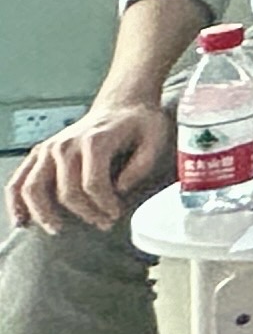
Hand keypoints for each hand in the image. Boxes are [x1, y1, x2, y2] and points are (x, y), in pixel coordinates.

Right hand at [7, 100, 169, 229]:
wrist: (121, 104)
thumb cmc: (140, 123)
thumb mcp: (156, 138)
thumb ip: (142, 165)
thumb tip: (119, 189)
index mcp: (95, 140)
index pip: (93, 185)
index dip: (105, 205)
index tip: (116, 214)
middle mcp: (66, 143)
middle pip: (67, 191)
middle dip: (85, 213)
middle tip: (102, 223)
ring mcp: (48, 148)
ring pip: (33, 188)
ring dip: (44, 214)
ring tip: (58, 229)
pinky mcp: (39, 152)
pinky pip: (18, 180)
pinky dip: (15, 202)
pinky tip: (22, 221)